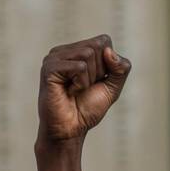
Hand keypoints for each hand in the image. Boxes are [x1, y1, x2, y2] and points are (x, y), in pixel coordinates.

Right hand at [35, 34, 131, 170]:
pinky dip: (81, 84)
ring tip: (76, 90)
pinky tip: (69, 92)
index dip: (108, 64)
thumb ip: (120, 68)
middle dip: (99, 71)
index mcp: (77, 50)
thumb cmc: (87, 109)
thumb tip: (108, 51)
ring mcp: (54, 57)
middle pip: (97, 46)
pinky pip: (79, 67)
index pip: (104, 40)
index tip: (95, 81)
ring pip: (88, 54)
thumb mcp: (112, 87)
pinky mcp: (49, 68)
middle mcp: (64, 50)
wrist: (71, 130)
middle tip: (84, 87)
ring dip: (89, 79)